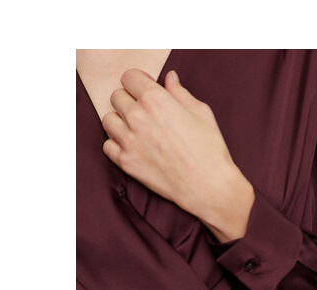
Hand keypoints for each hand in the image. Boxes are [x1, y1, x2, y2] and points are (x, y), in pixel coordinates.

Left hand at [102, 68, 254, 242]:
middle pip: (117, 97)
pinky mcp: (126, 162)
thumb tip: (169, 78)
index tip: (146, 89)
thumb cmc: (209, 148)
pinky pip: (108, 146)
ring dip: (120, 121)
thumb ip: (180, 93)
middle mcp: (137, 117)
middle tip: (144, 111)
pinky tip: (132, 146)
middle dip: (129, 99)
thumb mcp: (201, 113)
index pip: (129, 77)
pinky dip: (116, 144)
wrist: (207, 184)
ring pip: (108, 120)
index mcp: (155, 100)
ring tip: (136, 129)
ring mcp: (128, 141)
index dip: (138, 81)